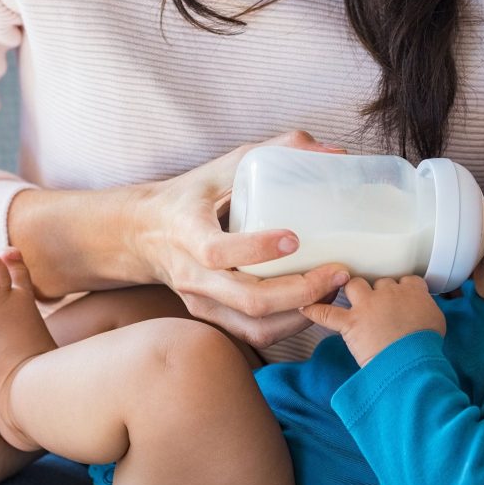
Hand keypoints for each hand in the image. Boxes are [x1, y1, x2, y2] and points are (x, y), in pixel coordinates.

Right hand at [132, 130, 351, 347]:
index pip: (217, 251)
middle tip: (338, 272)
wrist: (145, 233)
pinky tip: (314, 303)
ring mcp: (201, 302)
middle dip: (301, 291)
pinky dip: (291, 325)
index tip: (295, 239)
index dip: (257, 249)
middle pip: (249, 300)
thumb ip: (276, 150)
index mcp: (187, 232)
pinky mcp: (213, 317)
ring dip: (302, 314)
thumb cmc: (192, 196)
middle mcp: (192, 274)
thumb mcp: (224, 165)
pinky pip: (255, 334)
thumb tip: (335, 151)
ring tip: (333, 290)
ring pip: (257, 326)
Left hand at [300, 276, 445, 365]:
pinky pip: (326, 313)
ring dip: (352, 290)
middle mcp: (388, 292)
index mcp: (412, 291)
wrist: (411, 361)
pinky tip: (305, 308)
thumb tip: (421, 313)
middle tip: (378, 306)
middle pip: (379, 282)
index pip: (406, 280)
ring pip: (354, 285)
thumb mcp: (437, 322)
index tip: (400, 296)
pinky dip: (315, 311)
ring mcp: (367, 305)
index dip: (401, 288)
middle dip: (377, 292)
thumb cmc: (426, 345)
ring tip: (350, 298)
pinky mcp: (351, 322)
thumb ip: (426, 309)